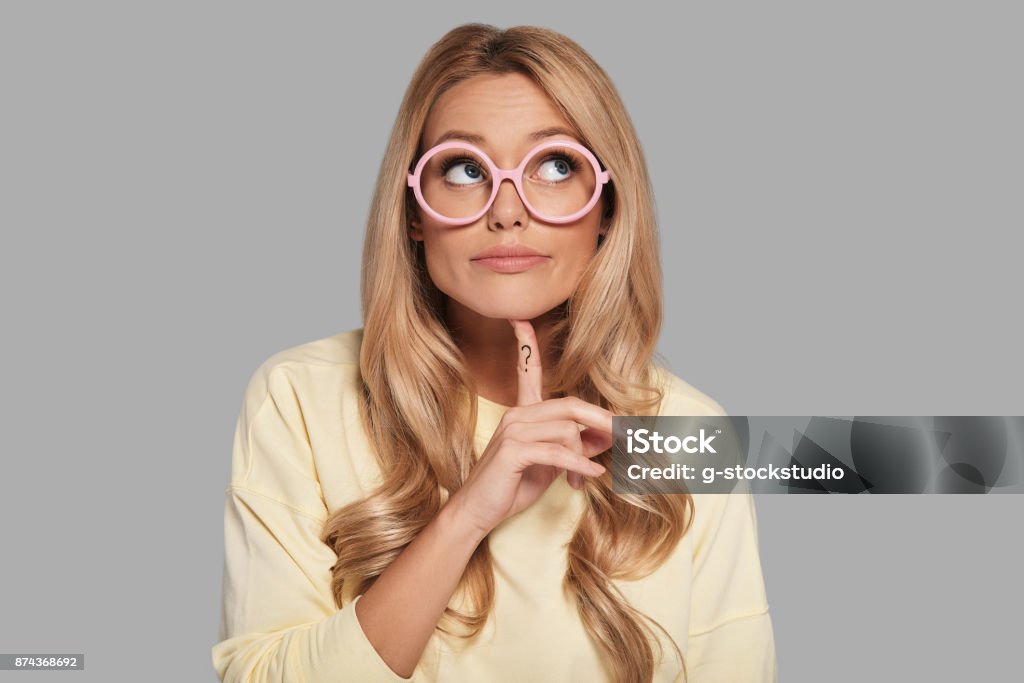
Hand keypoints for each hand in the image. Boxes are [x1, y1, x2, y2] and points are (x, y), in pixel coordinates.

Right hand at [446, 319, 612, 538]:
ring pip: (567, 431)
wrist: (478, 512)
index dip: (525, 344)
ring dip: (584, 457)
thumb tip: (606, 437)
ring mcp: (513, 430)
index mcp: (522, 411)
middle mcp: (517, 414)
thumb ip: (573, 445)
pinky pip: (558, 452)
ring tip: (584, 478)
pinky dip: (579, 464)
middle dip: (602, 421)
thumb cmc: (512, 485)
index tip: (520, 319)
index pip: (527, 371)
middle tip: (626, 437)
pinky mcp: (514, 450)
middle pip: (570, 405)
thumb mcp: (550, 463)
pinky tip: (589, 475)